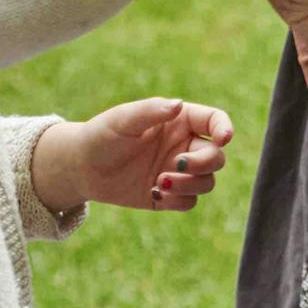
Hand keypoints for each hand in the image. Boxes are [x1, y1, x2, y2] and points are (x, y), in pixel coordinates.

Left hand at [33, 98, 235, 212]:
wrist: (82, 168)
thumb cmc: (102, 135)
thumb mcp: (123, 119)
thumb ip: (151, 111)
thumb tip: (178, 105)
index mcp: (179, 121)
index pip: (214, 121)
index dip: (224, 128)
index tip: (223, 138)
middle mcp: (184, 146)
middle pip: (216, 157)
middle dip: (203, 163)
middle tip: (178, 164)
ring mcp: (178, 172)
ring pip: (207, 182)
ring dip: (189, 184)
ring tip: (159, 183)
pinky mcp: (170, 196)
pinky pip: (189, 202)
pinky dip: (177, 200)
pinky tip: (153, 193)